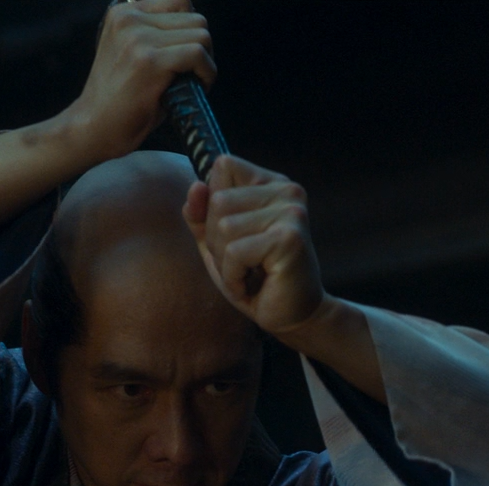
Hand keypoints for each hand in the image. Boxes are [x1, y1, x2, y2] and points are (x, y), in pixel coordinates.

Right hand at [61, 0, 214, 163]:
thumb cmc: (121, 98)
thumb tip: (199, 29)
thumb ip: (158, 34)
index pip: (179, 2)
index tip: (185, 55)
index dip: (190, 30)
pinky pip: (198, 54)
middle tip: (191, 74)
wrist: (94, 128)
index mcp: (123, 13)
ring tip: (191, 82)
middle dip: (201, 48)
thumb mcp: (133, 52)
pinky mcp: (149, 61)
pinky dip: (207, 73)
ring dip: (205, 61)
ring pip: (201, 34)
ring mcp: (138, 38)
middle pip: (195, 19)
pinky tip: (196, 88)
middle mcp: (128, 19)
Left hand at [183, 155, 330, 335]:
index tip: (235, 235)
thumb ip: (200, 214)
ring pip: (223, 227)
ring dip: (225, 262)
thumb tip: (196, 187)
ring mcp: (291, 212)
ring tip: (248, 274)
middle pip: (218, 200)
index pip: (223, 166)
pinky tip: (252, 285)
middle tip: (243, 263)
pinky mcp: (289, 239)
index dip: (213, 205)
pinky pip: (234, 252)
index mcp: (272, 183)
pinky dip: (233, 277)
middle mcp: (287, 190)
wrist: (293, 316)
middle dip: (217, 241)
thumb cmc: (255, 278)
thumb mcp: (217, 243)